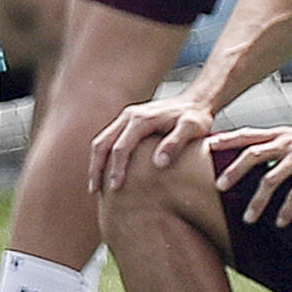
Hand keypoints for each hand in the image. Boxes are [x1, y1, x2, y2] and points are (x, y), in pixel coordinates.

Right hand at [90, 97, 214, 192]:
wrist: (196, 101)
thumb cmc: (196, 117)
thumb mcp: (192, 128)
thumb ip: (176, 143)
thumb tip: (158, 163)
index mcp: (141, 119)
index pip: (121, 147)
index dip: (116, 168)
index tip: (115, 187)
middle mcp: (129, 116)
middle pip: (102, 143)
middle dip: (96, 168)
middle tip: (96, 191)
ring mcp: (126, 118)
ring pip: (102, 141)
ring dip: (96, 163)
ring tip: (97, 186)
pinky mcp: (128, 122)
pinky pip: (109, 139)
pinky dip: (103, 157)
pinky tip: (106, 172)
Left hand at [212, 124, 291, 227]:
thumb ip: (276, 141)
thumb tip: (255, 150)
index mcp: (280, 135)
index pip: (248, 135)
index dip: (227, 139)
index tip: (208, 146)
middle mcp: (286, 144)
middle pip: (253, 155)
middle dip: (234, 171)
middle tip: (218, 186)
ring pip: (271, 179)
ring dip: (258, 201)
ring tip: (247, 218)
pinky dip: (287, 209)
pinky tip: (281, 223)